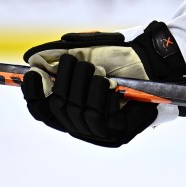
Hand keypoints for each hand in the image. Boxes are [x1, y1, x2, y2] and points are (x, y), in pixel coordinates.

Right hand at [21, 22, 185, 147]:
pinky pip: (99, 120)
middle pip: (57, 112)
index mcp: (71, 108)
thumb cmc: (120, 57)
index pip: (42, 111)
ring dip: (83, 87)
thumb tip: (31, 60)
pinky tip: (110, 83)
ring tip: (97, 70)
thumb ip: (58, 57)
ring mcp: (101, 133)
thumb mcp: (84, 52)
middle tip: (78, 63)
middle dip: (65, 83)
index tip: (31, 75)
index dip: (33, 95)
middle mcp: (83, 125)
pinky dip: (101, 97)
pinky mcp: (120, 134)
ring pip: (76, 115)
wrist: (154, 60)